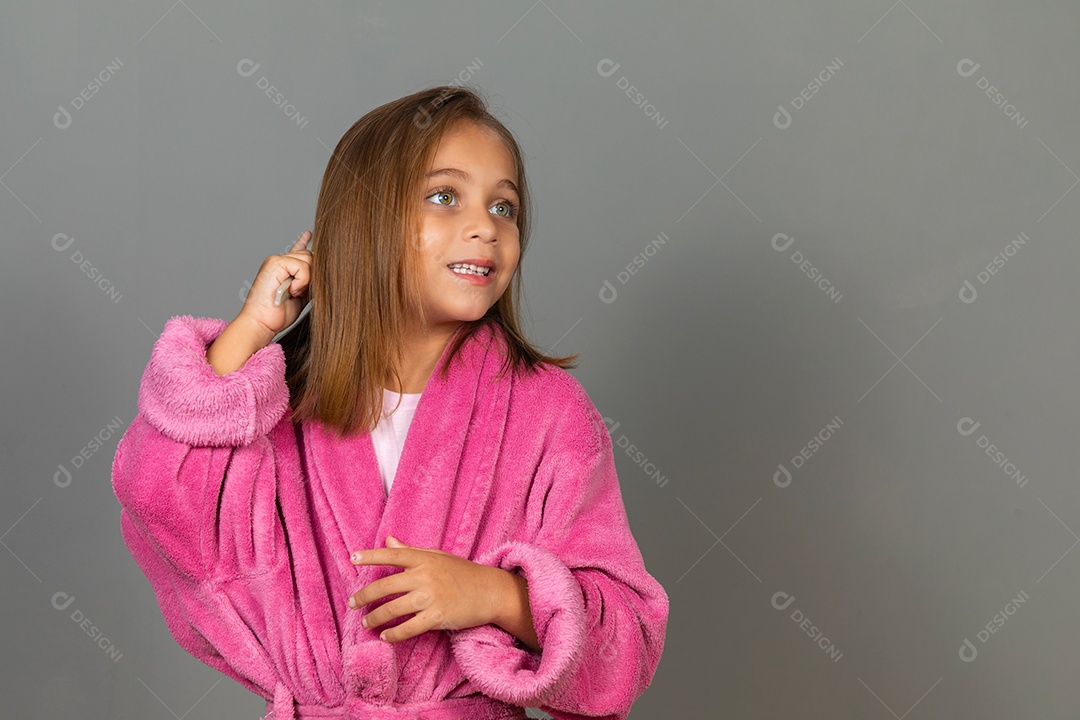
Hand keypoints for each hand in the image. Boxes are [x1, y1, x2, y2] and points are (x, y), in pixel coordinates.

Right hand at [238, 230, 313, 338]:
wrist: (262, 322)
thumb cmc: (278, 314)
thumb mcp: (301, 296)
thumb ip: (309, 283)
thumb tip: (323, 275)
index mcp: (283, 268)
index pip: (297, 250)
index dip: (304, 242)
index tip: (309, 234)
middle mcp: (279, 261)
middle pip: (310, 256)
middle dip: (313, 275)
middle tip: (301, 292)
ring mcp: (276, 260)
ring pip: (308, 260)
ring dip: (307, 280)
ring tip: (295, 293)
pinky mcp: (276, 263)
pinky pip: (302, 267)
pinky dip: (302, 281)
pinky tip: (293, 291)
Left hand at [347, 535, 506, 642]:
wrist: (491, 591)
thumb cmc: (462, 573)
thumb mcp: (437, 557)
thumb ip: (411, 551)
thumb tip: (388, 539)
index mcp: (424, 558)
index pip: (392, 554)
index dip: (371, 556)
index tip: (352, 559)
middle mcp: (425, 575)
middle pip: (385, 586)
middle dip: (364, 596)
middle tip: (352, 603)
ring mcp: (431, 596)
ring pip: (393, 609)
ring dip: (375, 618)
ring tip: (366, 623)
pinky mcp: (438, 616)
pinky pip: (409, 628)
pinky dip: (394, 634)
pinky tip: (385, 637)